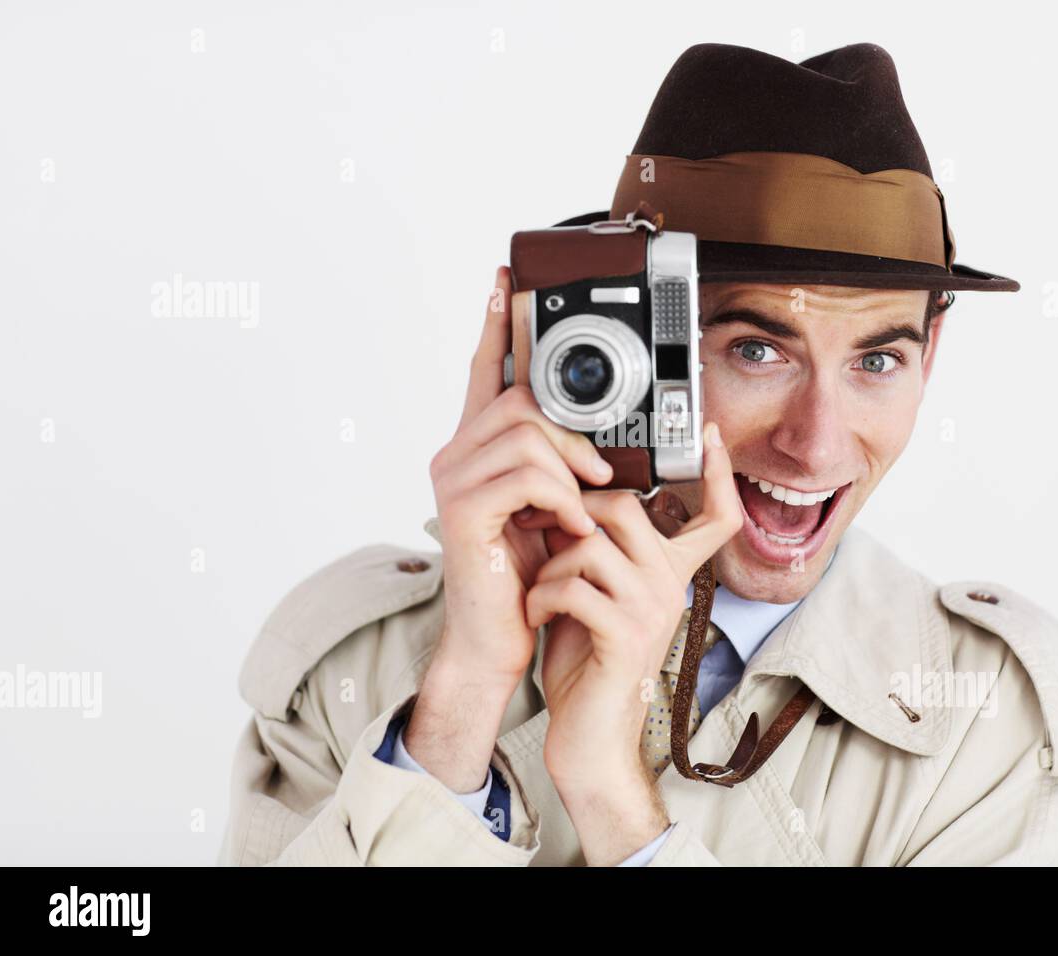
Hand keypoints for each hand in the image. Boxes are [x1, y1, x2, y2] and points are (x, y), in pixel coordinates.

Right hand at [403, 266, 612, 792]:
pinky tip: (571, 526)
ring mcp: (454, 480)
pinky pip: (525, 476)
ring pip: (526, 434)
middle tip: (599, 471)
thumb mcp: (556, 508)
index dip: (496, 326)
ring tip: (587, 505)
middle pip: (519, 400)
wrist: (499, 635)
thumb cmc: (527, 574)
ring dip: (572, 468)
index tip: (507, 281)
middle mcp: (458, 454)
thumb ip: (565, 467)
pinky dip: (561, 499)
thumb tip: (603, 443)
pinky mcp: (462, 510)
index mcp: (480, 448)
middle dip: (571, 429)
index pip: (486, 372)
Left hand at [521, 421, 742, 862]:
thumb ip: (593, 546)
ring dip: (549, 565)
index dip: (719, 474)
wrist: (589, 737)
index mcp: (670, 571)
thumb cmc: (587, 660)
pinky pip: (574, 588)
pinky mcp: (626, 638)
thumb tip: (566, 494)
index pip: (715, 515)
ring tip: (539, 591)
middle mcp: (671, 585)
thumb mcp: (594, 591)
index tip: (709, 434)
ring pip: (590, 546)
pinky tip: (535, 614)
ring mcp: (652, 611)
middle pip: (624, 507)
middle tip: (541, 532)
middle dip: (569, 513)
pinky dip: (541, 597)